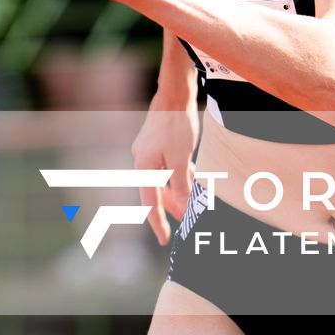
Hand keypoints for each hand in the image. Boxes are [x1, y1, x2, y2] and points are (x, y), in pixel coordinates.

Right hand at [133, 95, 200, 244]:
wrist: (174, 94)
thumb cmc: (176, 125)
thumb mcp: (181, 159)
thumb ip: (181, 184)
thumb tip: (186, 204)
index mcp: (143, 167)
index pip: (151, 203)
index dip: (158, 223)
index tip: (165, 240)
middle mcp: (142, 160)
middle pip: (156, 192)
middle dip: (171, 208)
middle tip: (183, 224)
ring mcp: (149, 151)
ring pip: (163, 179)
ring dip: (177, 192)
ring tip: (190, 205)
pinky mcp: (157, 143)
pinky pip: (167, 166)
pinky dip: (178, 176)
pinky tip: (192, 180)